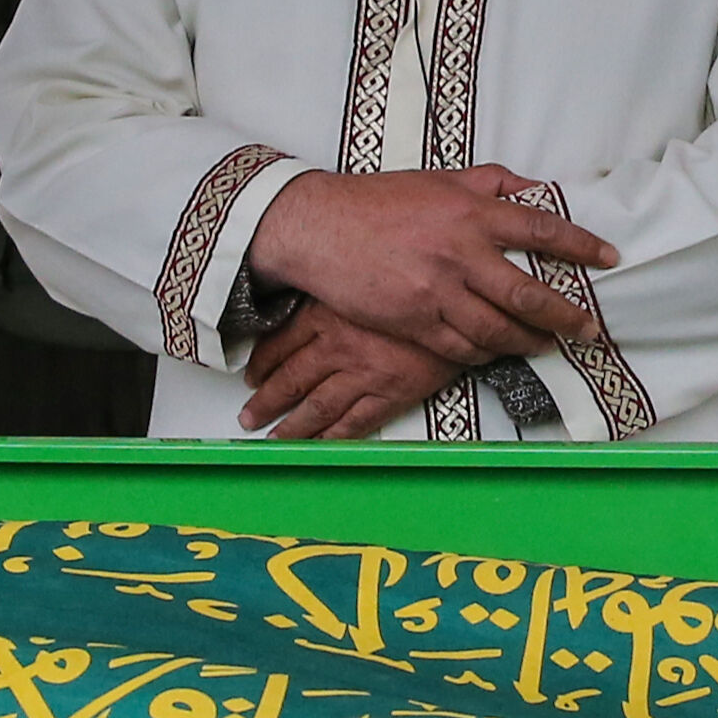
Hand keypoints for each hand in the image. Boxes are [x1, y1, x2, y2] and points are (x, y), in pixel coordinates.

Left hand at [237, 300, 465, 438]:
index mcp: (327, 313)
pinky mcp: (391, 392)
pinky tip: (320, 444)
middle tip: (250, 415)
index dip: (261, 365)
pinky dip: (334, 437)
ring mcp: (364, 373)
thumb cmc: (418, 280)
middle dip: (266, 402)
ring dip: (292, 427)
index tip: (251, 376)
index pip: (280, 345)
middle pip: (291, 379)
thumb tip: (305, 288)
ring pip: (317, 407)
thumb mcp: (365, 273)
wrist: (467, 298)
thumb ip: (334, 287)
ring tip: (275, 438)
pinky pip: (354, 422)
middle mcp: (339, 346)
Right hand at [245, 165, 613, 365]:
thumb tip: (537, 188)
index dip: (580, 245)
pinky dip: (485, 354)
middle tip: (589, 328)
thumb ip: (492, 182)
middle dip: (565, 316)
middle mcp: (459, 253)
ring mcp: (436, 292)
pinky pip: (461, 347)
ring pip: (497, 330)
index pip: (539, 228)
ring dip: (528, 342)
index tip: (608, 257)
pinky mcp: (413, 322)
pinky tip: (497, 352)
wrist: (319, 228)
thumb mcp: (439, 178)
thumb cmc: (379, 201)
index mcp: (469, 212)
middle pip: (527, 294)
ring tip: (546, 345)